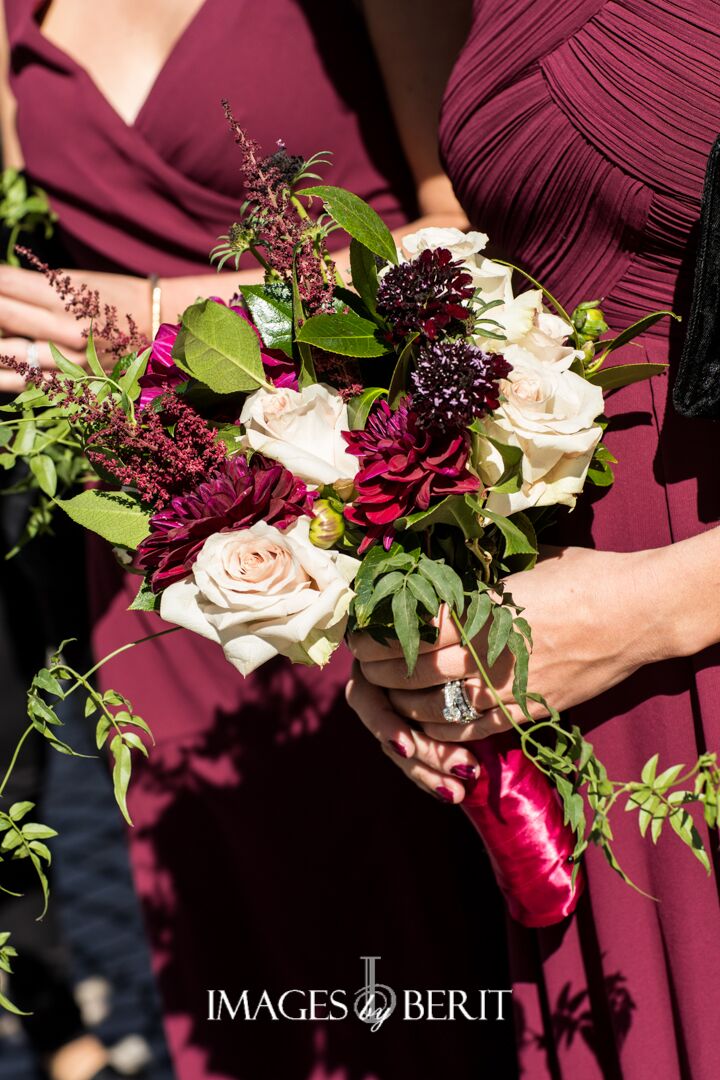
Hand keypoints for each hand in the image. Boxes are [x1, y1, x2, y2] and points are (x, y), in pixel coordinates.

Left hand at [0, 265, 149, 392]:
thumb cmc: (112, 300)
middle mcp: (65, 326)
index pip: (6, 284)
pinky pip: (32, 383)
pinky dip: (8, 378)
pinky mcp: (76, 381)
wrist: (159, 326)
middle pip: (4, 315)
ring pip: (12, 353)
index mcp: (65, 294)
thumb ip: (34, 288)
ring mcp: (70, 357)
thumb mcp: (76, 284)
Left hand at [348, 545, 666, 800]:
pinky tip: (424, 722)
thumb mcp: (523, 565)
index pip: (412, 629)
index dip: (379, 635)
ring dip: (403, 703)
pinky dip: (440, 730)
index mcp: (483, 608)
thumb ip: (478, 580)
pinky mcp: (530, 712)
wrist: (637, 611)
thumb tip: (439, 577)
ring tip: (387, 693)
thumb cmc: (582, 574)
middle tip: (363, 665)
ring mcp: (510, 686)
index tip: (360, 633)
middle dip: (381, 670)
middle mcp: (490, 651)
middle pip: (415, 670)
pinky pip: (472, 730)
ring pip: (437, 707)